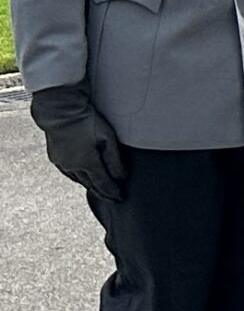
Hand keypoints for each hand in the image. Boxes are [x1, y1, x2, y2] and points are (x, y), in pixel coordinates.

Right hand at [27, 84, 127, 200]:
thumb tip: (121, 177)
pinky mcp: (55, 157)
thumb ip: (115, 159)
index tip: (120, 198)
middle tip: (114, 199)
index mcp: (86, 162)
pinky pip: (69, 173)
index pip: (102, 182)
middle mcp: (72, 166)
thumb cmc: (87, 121)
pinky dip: (79, 178)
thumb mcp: (107, 138)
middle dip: (103, 193)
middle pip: (90, 184)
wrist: (60, 111)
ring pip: (79, 180)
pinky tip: (83, 179)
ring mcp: (61, 163)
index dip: (112, 191)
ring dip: (90, 186)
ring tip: (101, 192)